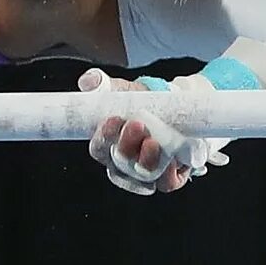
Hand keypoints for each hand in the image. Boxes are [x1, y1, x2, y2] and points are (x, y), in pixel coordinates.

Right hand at [79, 68, 225, 197]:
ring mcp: (148, 173)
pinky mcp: (170, 177)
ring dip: (146, 160)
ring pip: (143, 177)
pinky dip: (168, 174)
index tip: (113, 119)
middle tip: (137, 124)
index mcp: (109, 144)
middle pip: (119, 165)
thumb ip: (103, 85)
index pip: (99, 148)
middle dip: (126, 146)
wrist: (177, 109)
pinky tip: (172, 159)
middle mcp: (125, 164)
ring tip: (153, 141)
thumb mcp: (124, 91)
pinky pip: (167, 183)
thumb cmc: (144, 103)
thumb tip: (88, 81)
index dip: (104, 137)